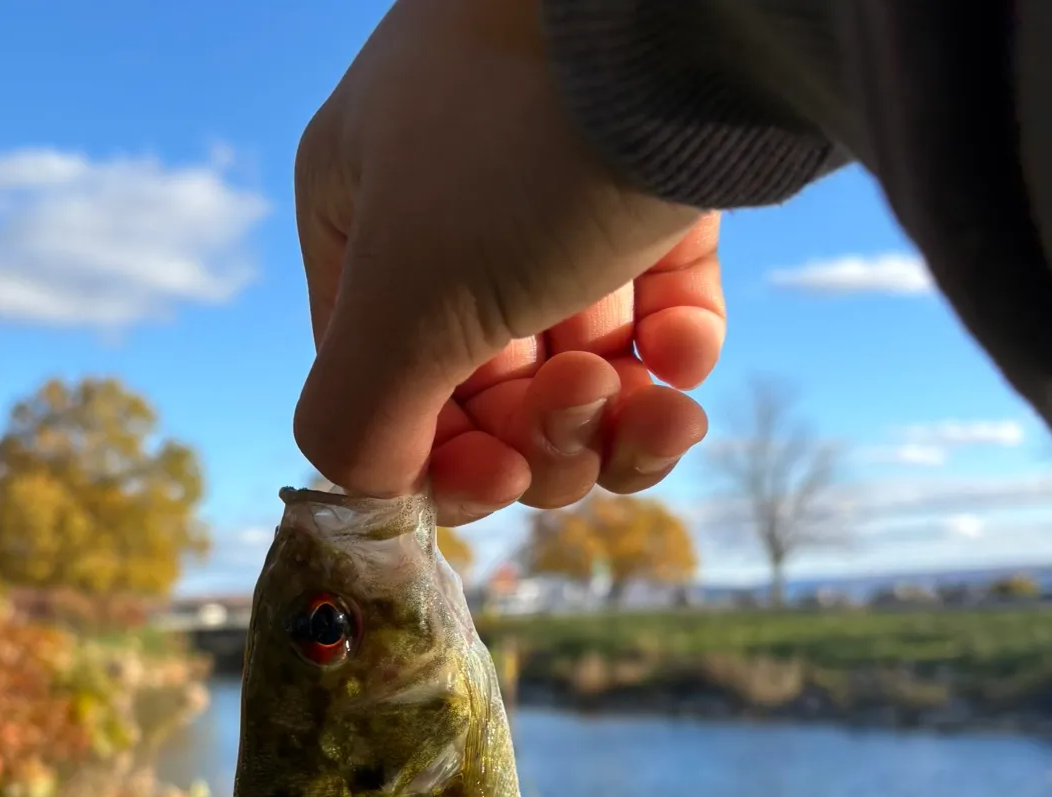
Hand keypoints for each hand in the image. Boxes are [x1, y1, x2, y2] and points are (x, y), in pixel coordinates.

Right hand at [293, 0, 726, 525]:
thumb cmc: (521, 142)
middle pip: (487, 393)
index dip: (441, 460)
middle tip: (584, 410)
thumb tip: (368, 493)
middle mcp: (450, 209)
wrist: (694, 4)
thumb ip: (357, 419)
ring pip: (577, 368)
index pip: (382, 387)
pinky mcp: (657, 191)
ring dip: (615, 419)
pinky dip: (674, 356)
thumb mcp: (407, 301)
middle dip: (544, 435)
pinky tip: (687, 352)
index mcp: (360, 218)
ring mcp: (559, 197)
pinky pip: (656, 315)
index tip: (503, 479)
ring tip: (661, 414)